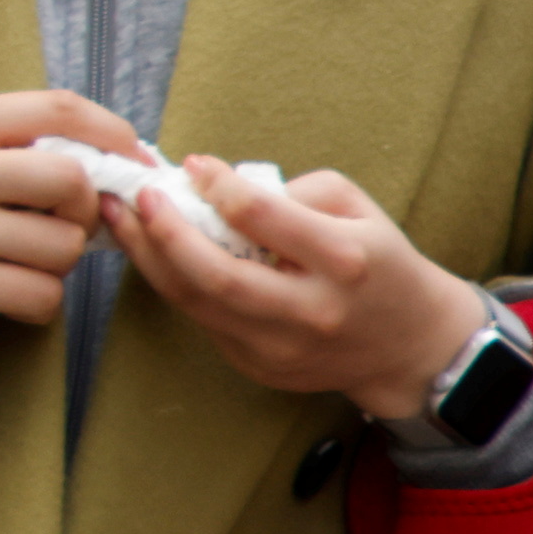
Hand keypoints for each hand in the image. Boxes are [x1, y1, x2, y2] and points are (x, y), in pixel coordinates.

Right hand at [0, 92, 137, 350]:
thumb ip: (11, 144)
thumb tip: (111, 159)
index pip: (58, 108)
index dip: (112, 132)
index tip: (133, 157)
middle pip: (73, 179)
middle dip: (84, 210)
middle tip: (63, 225)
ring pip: (65, 245)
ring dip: (59, 263)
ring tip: (22, 262)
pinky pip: (42, 295)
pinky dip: (38, 302)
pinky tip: (8, 295)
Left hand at [115, 159, 496, 421]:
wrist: (410, 346)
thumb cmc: (379, 262)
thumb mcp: (356, 208)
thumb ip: (292, 192)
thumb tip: (217, 185)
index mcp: (343, 261)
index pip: (263, 219)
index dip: (218, 187)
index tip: (194, 165)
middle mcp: (311, 310)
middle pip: (218, 276)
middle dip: (165, 232)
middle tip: (137, 196)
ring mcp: (283, 348)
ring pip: (197, 304)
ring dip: (149, 258)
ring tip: (122, 220)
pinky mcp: (261, 368)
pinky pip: (204, 321)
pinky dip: (174, 284)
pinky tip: (154, 254)